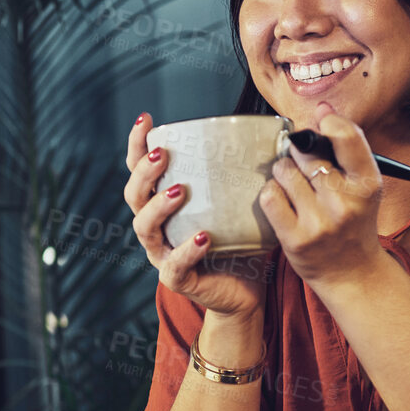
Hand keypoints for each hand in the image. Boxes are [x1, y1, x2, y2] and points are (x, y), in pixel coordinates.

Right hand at [124, 114, 266, 321]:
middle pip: (134, 196)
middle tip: (162, 155)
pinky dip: (185, 251)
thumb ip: (241, 175)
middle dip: (144, 173)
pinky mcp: (178, 280)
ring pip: (144, 228)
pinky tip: (201, 238)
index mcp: (163, 204)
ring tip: (179, 191)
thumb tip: (275, 134)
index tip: (145, 119)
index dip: (137, 145)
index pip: (140, 170)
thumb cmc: (238, 241)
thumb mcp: (236, 203)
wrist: (245, 291)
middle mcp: (156, 227)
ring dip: (159, 207)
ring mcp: (163, 254)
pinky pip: (173, 267)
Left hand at [259, 102, 385, 288]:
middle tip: (304, 164)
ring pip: (284, 170)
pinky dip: (272, 194)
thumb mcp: (363, 186)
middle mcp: (346, 202)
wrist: (352, 274)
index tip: (320, 121)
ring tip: (294, 186)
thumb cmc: (353, 222)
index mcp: (368, 184)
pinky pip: (269, 196)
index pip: (347, 136)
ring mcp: (320, 222)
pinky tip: (283, 201)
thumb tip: (321, 107)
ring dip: (283, 172)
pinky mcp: (295, 239)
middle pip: (306, 151)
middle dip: (300, 151)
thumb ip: (345, 148)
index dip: (328, 121)